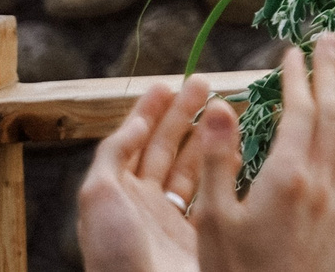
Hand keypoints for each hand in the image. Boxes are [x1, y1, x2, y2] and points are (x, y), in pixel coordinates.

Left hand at [78, 75, 211, 271]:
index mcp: (117, 193)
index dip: (148, 111)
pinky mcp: (201, 232)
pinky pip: (214, 190)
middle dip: (183, 114)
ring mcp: (174, 217)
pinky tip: (235, 148)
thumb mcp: (98, 195)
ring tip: (225, 108)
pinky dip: (224, 166)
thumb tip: (136, 120)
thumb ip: (114, 152)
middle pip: (164, 147)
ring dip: (206, 135)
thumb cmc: (117, 250)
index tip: (168, 84)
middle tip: (205, 83)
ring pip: (192, 166)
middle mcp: (145, 203)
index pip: (134, 141)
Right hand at [191, 33, 334, 271]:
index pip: (301, 112)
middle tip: (330, 37)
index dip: (298, 78)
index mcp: (289, 177)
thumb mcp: (213, 220)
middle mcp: (322, 182)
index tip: (292, 51)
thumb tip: (220, 105)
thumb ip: (218, 161)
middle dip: (330, 72)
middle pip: (333, 114)